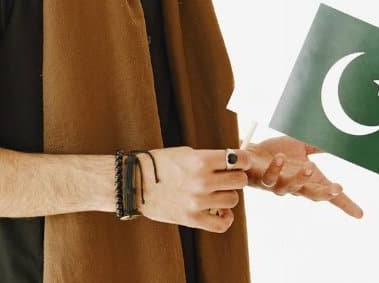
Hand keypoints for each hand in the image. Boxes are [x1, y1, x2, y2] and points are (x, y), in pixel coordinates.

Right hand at [135, 147, 250, 232]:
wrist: (134, 183)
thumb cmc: (160, 165)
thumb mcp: (187, 153)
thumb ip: (210, 158)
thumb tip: (233, 161)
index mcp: (201, 160)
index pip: (240, 159)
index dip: (244, 160)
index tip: (241, 162)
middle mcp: (202, 181)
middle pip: (240, 180)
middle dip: (237, 178)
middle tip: (228, 178)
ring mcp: (197, 201)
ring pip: (233, 200)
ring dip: (228, 196)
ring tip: (218, 194)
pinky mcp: (191, 219)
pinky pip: (222, 224)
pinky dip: (225, 219)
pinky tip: (220, 212)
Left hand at [247, 136, 362, 218]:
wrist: (250, 154)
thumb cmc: (276, 153)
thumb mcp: (301, 147)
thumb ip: (318, 146)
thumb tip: (338, 141)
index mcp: (307, 180)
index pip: (329, 194)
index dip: (344, 205)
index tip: (360, 214)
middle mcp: (294, 186)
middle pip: (313, 195)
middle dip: (325, 193)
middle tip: (338, 188)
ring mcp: (278, 185)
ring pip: (290, 188)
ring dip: (301, 178)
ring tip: (309, 166)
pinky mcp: (262, 179)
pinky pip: (269, 178)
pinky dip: (275, 168)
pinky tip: (279, 158)